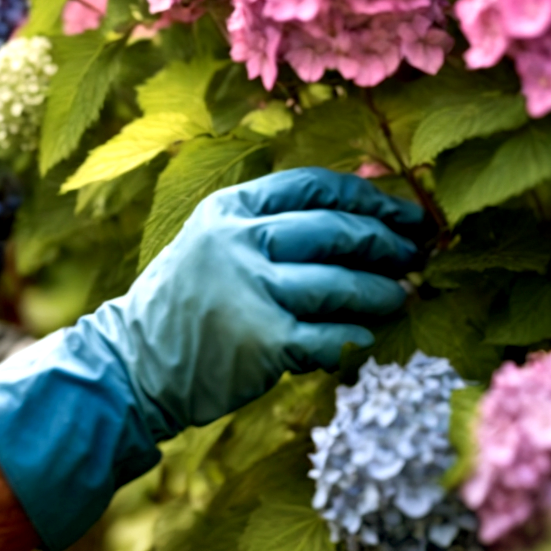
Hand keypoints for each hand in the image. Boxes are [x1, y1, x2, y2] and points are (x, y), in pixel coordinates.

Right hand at [0, 168, 422, 550]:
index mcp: (226, 209)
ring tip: (400, 296)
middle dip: (387, 243)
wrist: (134, 364)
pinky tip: (365, 336)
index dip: (368, 198)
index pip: (312, 186)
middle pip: (336, 230)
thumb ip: (268, 225)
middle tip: (416, 256)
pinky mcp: (263, 340)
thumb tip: (361, 217)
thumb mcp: (212, 243)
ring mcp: (249, 290)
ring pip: (342, 283)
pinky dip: (356, 335)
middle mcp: (236, 241)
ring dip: (383, 292)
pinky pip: (332, 334)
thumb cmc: (185, 304)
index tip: (404, 214)